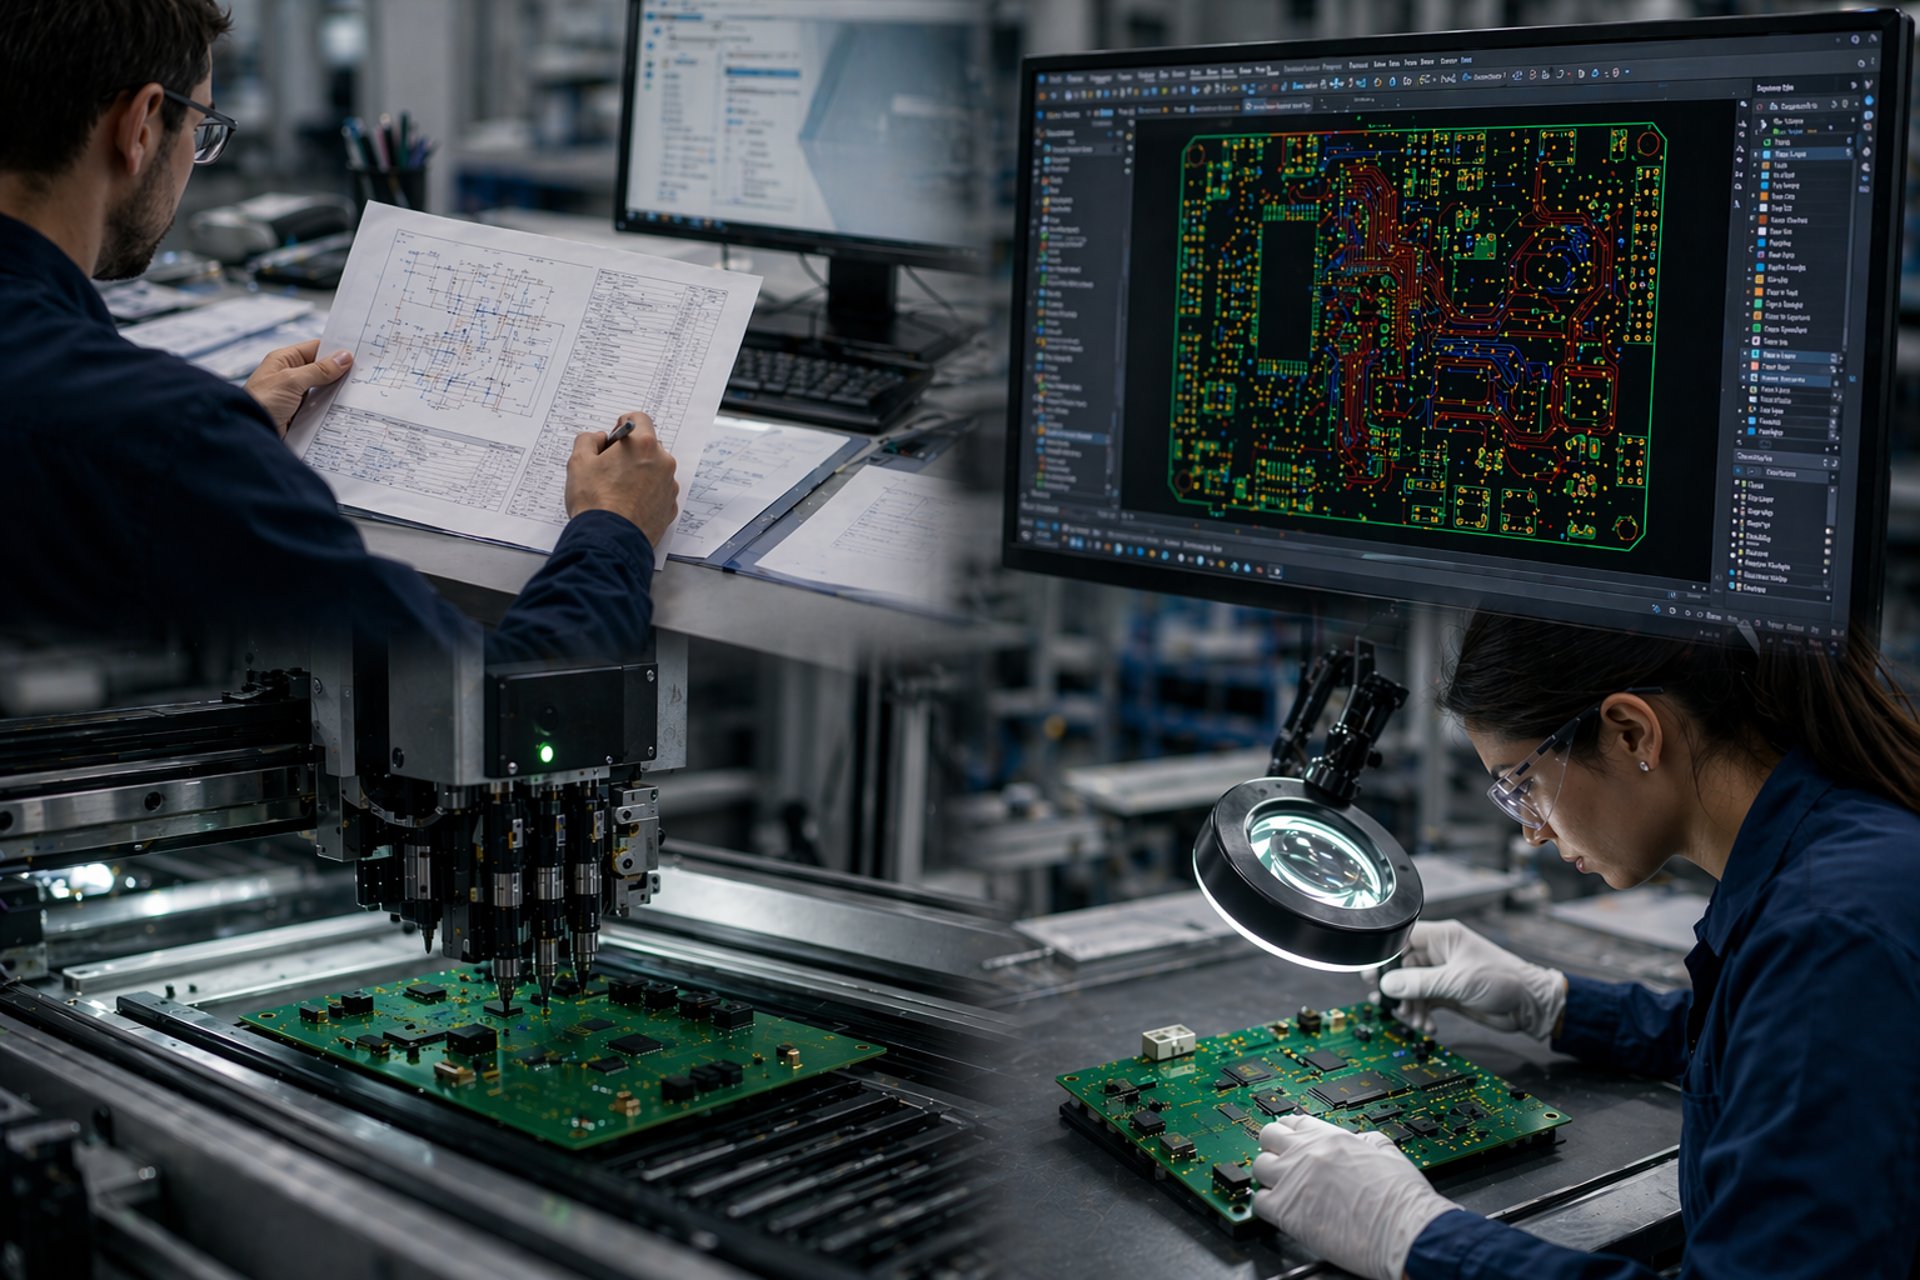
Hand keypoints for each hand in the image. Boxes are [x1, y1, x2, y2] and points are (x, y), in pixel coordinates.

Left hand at [244, 340, 352, 437]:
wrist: (250, 433)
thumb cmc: (262, 402)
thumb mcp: (291, 381)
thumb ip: (319, 370)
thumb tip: (344, 357)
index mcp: (284, 361)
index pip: (315, 349)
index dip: (335, 350)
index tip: (359, 355)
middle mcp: (290, 376)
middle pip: (322, 370)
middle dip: (340, 373)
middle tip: (365, 375)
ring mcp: (295, 396)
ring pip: (323, 390)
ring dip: (337, 393)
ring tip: (360, 393)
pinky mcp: (300, 414)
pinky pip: (320, 408)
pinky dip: (332, 409)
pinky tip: (347, 410)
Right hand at [565, 413, 678, 547]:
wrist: (609, 539)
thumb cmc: (595, 501)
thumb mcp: (578, 462)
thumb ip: (587, 440)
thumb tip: (598, 439)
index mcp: (643, 445)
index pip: (639, 419)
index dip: (623, 426)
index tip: (613, 438)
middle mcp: (663, 463)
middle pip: (648, 446)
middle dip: (631, 452)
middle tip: (610, 467)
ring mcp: (669, 486)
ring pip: (654, 470)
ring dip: (639, 473)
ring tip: (617, 490)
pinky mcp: (670, 507)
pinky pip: (658, 492)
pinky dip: (645, 494)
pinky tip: (627, 504)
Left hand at [1252, 1114, 1456, 1279]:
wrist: (1405, 1230)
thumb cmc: (1403, 1199)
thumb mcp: (1388, 1152)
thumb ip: (1366, 1141)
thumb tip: (1359, 1141)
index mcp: (1332, 1138)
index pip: (1294, 1122)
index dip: (1291, 1132)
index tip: (1290, 1141)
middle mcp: (1308, 1153)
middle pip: (1268, 1136)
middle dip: (1273, 1148)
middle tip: (1282, 1162)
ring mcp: (1294, 1180)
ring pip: (1258, 1167)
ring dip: (1268, 1177)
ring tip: (1282, 1189)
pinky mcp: (1287, 1211)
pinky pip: (1259, 1202)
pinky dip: (1266, 1206)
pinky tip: (1281, 1211)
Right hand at [1372, 919, 1566, 1038]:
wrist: (1530, 1006)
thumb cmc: (1505, 980)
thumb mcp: (1458, 980)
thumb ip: (1421, 983)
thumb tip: (1389, 984)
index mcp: (1442, 937)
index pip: (1402, 938)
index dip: (1385, 955)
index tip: (1375, 974)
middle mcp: (1439, 953)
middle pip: (1402, 967)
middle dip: (1397, 988)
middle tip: (1391, 1003)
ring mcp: (1442, 974)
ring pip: (1410, 988)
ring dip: (1409, 1005)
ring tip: (1414, 1019)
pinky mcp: (1446, 993)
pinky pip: (1423, 1002)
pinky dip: (1421, 1014)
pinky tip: (1427, 1024)